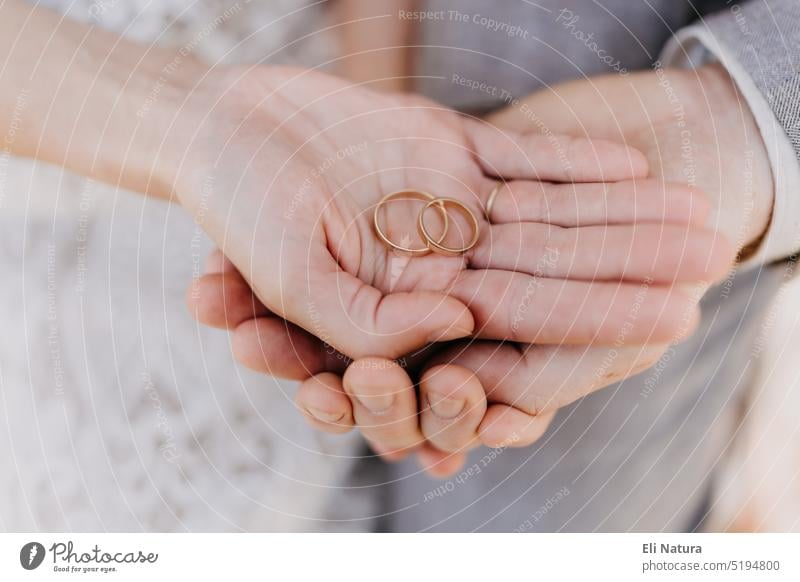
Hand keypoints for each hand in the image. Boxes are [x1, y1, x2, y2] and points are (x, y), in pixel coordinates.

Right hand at [187, 64, 751, 474]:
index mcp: (408, 301)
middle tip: (712, 263)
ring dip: (620, 212)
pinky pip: (518, 156)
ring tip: (695, 213)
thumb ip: (367, 318)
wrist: (222, 131)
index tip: (668, 318)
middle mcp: (441, 257)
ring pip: (548, 211)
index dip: (594, 316)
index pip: (516, 317)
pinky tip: (631, 168)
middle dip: (631, 265)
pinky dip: (570, 159)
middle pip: (551, 265)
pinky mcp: (446, 147)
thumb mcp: (290, 273)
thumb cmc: (237, 207)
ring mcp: (448, 202)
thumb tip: (464, 318)